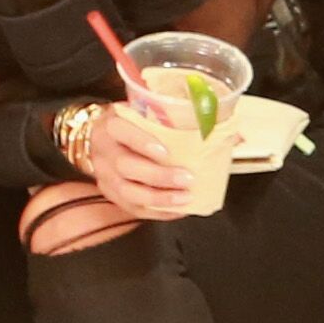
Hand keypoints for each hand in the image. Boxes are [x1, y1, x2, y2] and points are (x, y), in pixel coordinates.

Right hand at [88, 105, 196, 220]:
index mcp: (112, 125)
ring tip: (185, 197)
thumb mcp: (145, 111)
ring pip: (127, 191)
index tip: (165, 152)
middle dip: (157, 175)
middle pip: (125, 166)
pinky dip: (157, 211)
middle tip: (187, 178)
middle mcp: (104, 151)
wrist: (102, 138)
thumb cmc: (132, 124)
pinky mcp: (111, 193)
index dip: (142, 142)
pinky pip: (132, 207)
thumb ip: (173, 117)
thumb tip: (221, 127)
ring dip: (158, 197)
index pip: (122, 131)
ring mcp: (105, 175)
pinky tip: (178, 209)